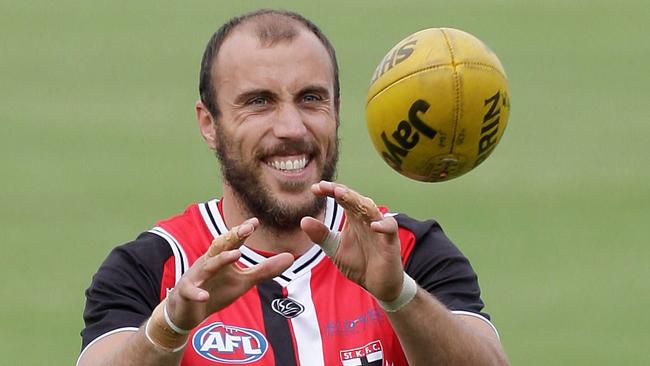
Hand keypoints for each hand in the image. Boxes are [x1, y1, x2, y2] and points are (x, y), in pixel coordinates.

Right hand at [166, 218, 293, 329]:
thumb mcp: (243, 281)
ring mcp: (196, 276)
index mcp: (222, 257)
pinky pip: (191, 291)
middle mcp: (208, 262)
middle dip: (232, 236)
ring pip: (207, 265)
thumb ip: (265, 270)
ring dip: (220, 260)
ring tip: (235, 255)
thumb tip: (291, 257)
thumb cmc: (215, 290)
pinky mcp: (185, 293)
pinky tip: (204, 296)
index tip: (255, 222)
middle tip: (246, 229)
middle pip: (220, 246)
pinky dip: (197, 293)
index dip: (242, 231)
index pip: (233, 241)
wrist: (185, 311)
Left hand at [301, 181, 403, 301]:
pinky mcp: (390, 242)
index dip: (330, 191)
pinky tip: (373, 226)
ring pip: (371, 209)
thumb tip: (303, 220)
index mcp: (353, 218)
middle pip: (355, 199)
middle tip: (326, 187)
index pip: (342, 198)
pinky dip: (383, 225)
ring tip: (342, 195)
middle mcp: (367, 219)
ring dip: (357, 202)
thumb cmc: (359, 263)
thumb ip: (321, 235)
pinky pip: (390, 229)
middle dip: (341, 192)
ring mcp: (380, 229)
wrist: (378, 285)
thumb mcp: (335, 249)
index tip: (314, 188)